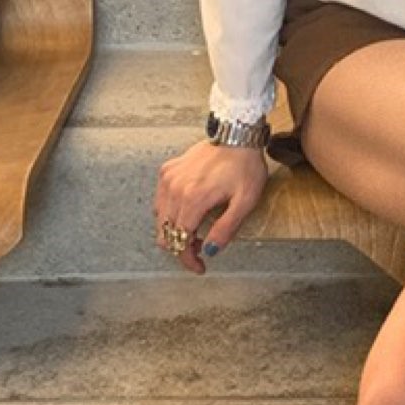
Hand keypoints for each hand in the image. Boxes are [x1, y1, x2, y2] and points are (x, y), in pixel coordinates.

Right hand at [152, 139, 269, 274]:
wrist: (236, 136)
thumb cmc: (245, 167)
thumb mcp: (245, 202)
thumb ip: (226, 228)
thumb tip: (209, 250)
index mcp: (193, 199)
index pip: (180, 240)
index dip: (187, 259)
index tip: (199, 267)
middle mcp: (175, 189)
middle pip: (165, 233)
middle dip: (181, 247)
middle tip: (200, 249)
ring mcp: (168, 179)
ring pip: (159, 218)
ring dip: (174, 231)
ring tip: (196, 231)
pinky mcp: (167, 171)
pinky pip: (160, 201)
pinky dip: (170, 213)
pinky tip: (188, 212)